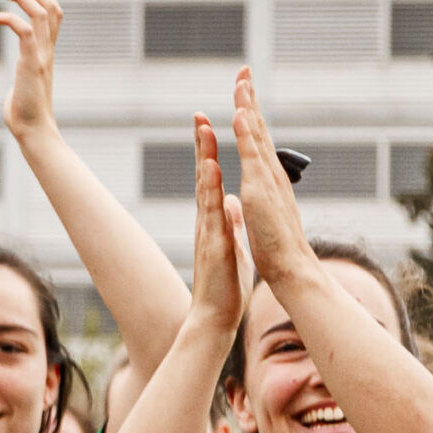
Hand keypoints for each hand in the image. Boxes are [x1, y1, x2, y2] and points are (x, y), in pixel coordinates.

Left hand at [0, 0, 61, 136]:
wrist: (32, 130)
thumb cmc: (24, 113)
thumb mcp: (24, 86)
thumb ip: (24, 75)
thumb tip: (17, 82)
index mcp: (46, 52)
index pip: (53, 14)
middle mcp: (47, 50)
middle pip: (51, 6)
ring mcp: (42, 56)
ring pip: (41, 14)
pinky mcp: (32, 64)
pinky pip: (26, 32)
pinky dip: (12, 19)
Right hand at [185, 113, 245, 331]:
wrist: (215, 317)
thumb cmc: (225, 286)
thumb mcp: (232, 247)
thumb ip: (231, 224)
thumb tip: (231, 204)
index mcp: (214, 221)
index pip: (211, 180)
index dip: (210, 153)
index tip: (208, 127)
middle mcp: (207, 221)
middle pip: (203, 176)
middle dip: (202, 145)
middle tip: (200, 115)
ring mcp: (208, 231)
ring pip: (205, 187)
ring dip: (204, 157)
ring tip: (204, 130)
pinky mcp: (213, 242)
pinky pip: (212, 210)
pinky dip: (211, 188)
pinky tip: (212, 168)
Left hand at [228, 69, 310, 284]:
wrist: (292, 268)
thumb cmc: (276, 247)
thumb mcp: (260, 215)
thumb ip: (254, 199)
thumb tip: (247, 190)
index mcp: (267, 179)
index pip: (256, 140)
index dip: (248, 115)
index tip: (242, 91)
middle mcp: (271, 174)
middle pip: (259, 129)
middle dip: (250, 99)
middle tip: (243, 71)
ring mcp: (269, 180)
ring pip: (257, 136)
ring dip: (248, 107)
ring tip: (241, 81)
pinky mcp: (262, 191)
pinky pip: (253, 157)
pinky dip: (246, 134)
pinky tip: (238, 114)